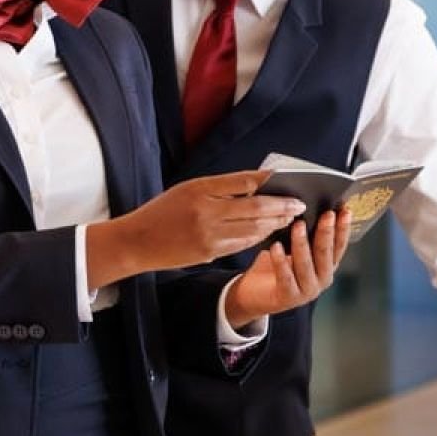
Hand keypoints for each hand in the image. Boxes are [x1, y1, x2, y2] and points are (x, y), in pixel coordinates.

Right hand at [86, 171, 303, 287]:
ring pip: (253, 229)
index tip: (286, 182)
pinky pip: (242, 244)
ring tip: (289, 218)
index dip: (269, 182)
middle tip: (299, 205)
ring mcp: (209, 236)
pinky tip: (269, 233)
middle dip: (281, 207)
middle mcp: (206, 212)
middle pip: (255, 208)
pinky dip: (259, 237)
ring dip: (274, 223)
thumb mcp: (188, 189)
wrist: (137, 241)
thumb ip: (220, 187)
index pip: (243, 182)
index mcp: (201, 190)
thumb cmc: (163, 211)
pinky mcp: (210, 253)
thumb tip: (255, 184)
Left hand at [224, 207, 351, 328]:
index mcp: (327, 266)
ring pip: (306, 264)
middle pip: (325, 253)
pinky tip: (275, 246)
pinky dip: (280, 261)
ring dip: (302, 243)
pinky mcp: (288, 297)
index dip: (343, 228)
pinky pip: (285, 277)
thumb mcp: (294, 248)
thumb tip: (306, 206)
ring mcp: (307, 290)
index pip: (339, 246)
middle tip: (326, 214)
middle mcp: (322, 279)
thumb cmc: (277, 266)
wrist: (256, 294)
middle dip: (326, 232)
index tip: (345, 210)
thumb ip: (305, 235)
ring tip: (298, 225)